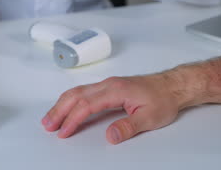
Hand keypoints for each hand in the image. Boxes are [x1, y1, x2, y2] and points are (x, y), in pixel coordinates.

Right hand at [42, 73, 198, 143]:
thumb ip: (128, 127)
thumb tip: (110, 136)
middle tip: (47, 125)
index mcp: (116, 90)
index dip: (73, 119)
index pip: (87, 104)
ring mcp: (108, 84)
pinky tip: (66, 107)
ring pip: (78, 91)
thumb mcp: (150, 117)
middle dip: (59, 110)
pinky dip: (71, 100)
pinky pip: (84, 91)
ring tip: (51, 118)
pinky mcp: (109, 87)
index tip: (64, 131)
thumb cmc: (163, 99)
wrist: (173, 86)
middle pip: (76, 95)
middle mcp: (108, 84)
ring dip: (62, 104)